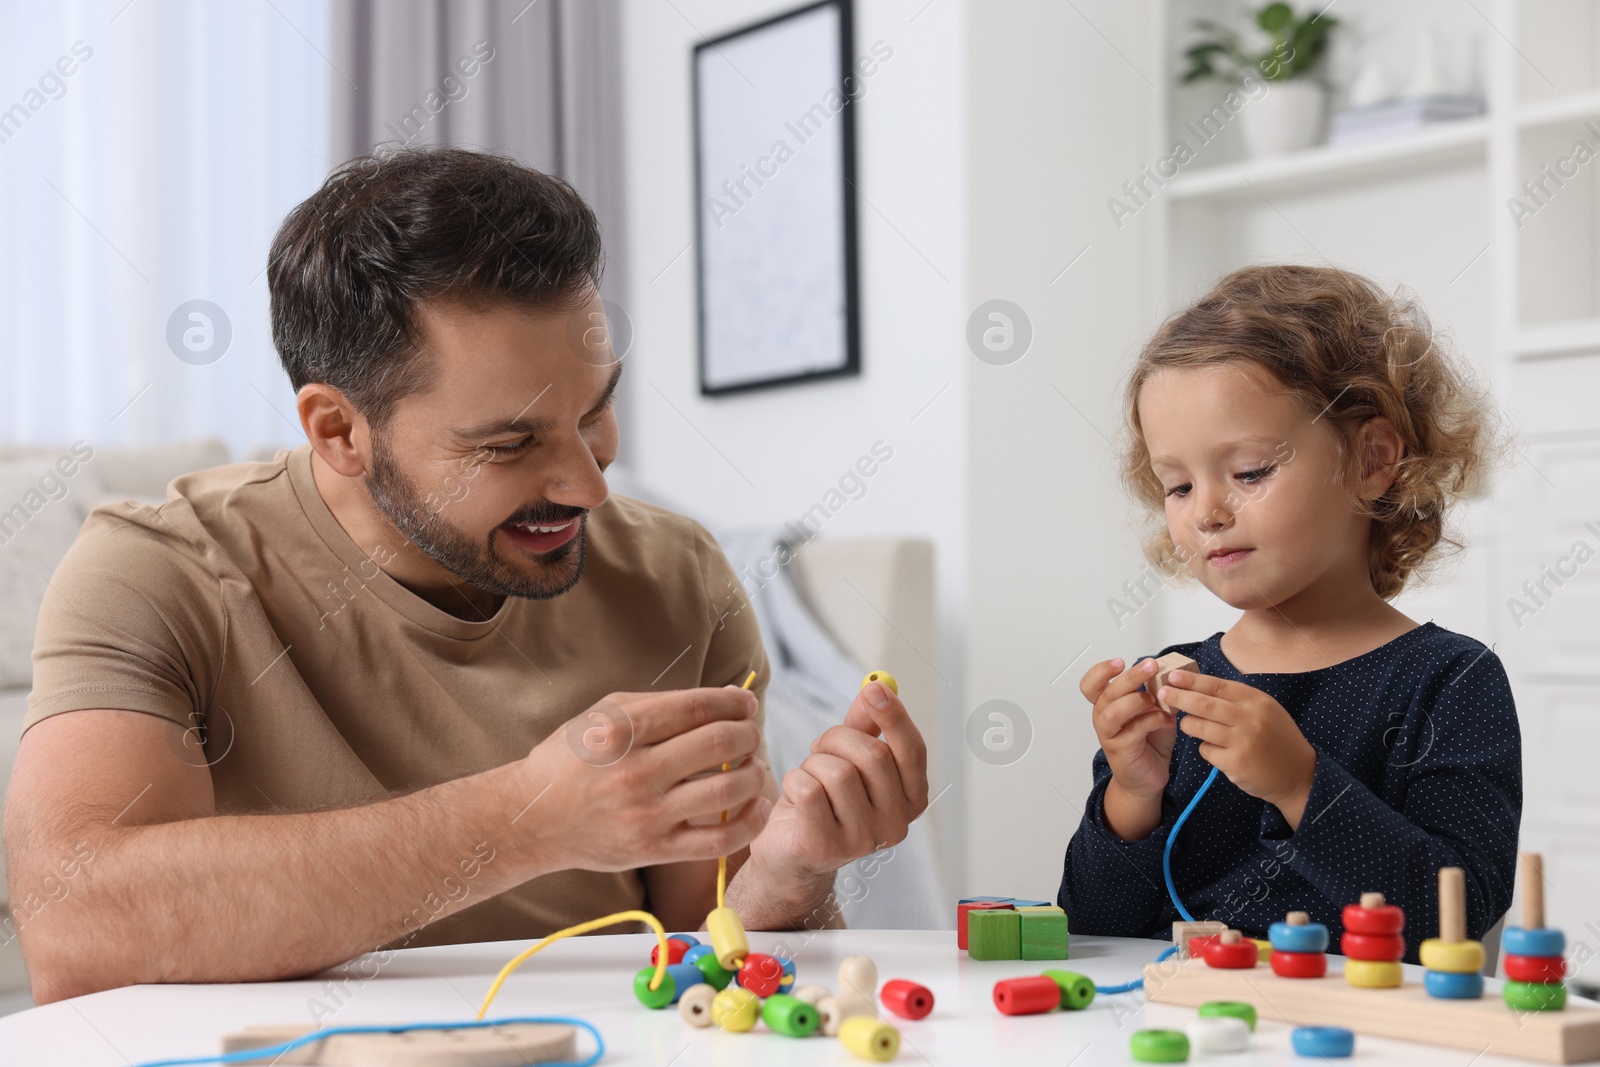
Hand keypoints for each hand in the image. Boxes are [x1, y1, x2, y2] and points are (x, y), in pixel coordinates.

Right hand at [517, 686, 771, 872]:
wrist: (533, 818)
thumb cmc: (572, 758)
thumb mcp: (603, 713)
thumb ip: (661, 704)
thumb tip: (723, 699)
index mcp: (623, 729)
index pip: (699, 707)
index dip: (734, 701)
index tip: (745, 702)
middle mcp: (637, 771)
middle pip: (720, 743)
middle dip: (748, 732)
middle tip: (749, 732)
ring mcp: (647, 814)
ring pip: (728, 790)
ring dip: (753, 772)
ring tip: (752, 765)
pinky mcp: (654, 850)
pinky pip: (719, 840)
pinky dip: (750, 821)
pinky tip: (757, 805)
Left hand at [743, 681, 928, 902]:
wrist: (789, 853)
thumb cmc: (823, 802)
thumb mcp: (847, 759)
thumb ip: (865, 726)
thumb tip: (878, 688)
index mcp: (910, 800)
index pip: (913, 752)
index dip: (895, 717)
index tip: (874, 689)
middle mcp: (895, 825)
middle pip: (874, 756)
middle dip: (839, 739)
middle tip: (821, 746)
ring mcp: (862, 840)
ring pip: (839, 773)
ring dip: (814, 764)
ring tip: (809, 777)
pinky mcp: (825, 847)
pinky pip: (810, 791)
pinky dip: (795, 781)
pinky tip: (795, 795)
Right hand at [1082, 657, 1176, 800]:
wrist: (1148, 777)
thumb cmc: (1149, 742)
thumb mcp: (1153, 710)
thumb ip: (1155, 693)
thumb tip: (1167, 673)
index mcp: (1107, 704)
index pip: (1091, 684)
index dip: (1101, 671)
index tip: (1120, 662)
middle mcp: (1103, 717)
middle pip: (1106, 691)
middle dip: (1130, 676)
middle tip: (1151, 666)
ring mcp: (1109, 734)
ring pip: (1113, 710)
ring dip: (1137, 700)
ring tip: (1156, 700)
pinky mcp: (1120, 749)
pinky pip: (1133, 729)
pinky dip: (1154, 720)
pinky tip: (1168, 720)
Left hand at [1161, 669, 1316, 819]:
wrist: (1298, 774)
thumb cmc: (1277, 738)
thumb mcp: (1265, 710)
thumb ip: (1236, 699)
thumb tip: (1198, 686)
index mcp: (1256, 701)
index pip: (1217, 686)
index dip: (1192, 680)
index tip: (1172, 676)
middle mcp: (1249, 718)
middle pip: (1203, 704)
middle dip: (1178, 697)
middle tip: (1162, 693)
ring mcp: (1242, 741)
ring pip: (1199, 727)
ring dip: (1188, 724)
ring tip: (1188, 724)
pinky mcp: (1235, 763)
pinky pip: (1206, 750)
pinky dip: (1205, 748)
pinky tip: (1216, 749)